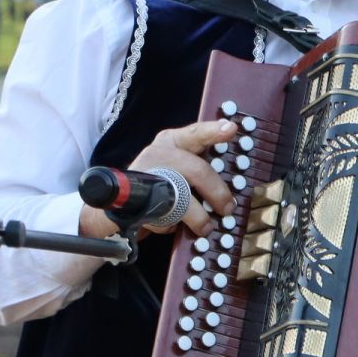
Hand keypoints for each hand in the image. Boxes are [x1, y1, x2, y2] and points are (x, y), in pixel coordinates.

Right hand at [80, 119, 237, 238]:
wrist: (122, 202)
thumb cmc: (162, 180)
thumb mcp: (180, 164)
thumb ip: (203, 165)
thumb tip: (235, 181)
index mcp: (171, 141)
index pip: (195, 133)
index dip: (213, 132)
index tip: (231, 129)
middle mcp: (158, 154)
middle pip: (197, 171)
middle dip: (218, 193)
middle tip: (227, 209)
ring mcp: (147, 176)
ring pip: (184, 199)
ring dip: (200, 218)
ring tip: (206, 227)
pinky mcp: (139, 200)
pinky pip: (168, 217)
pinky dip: (174, 225)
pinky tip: (172, 223)